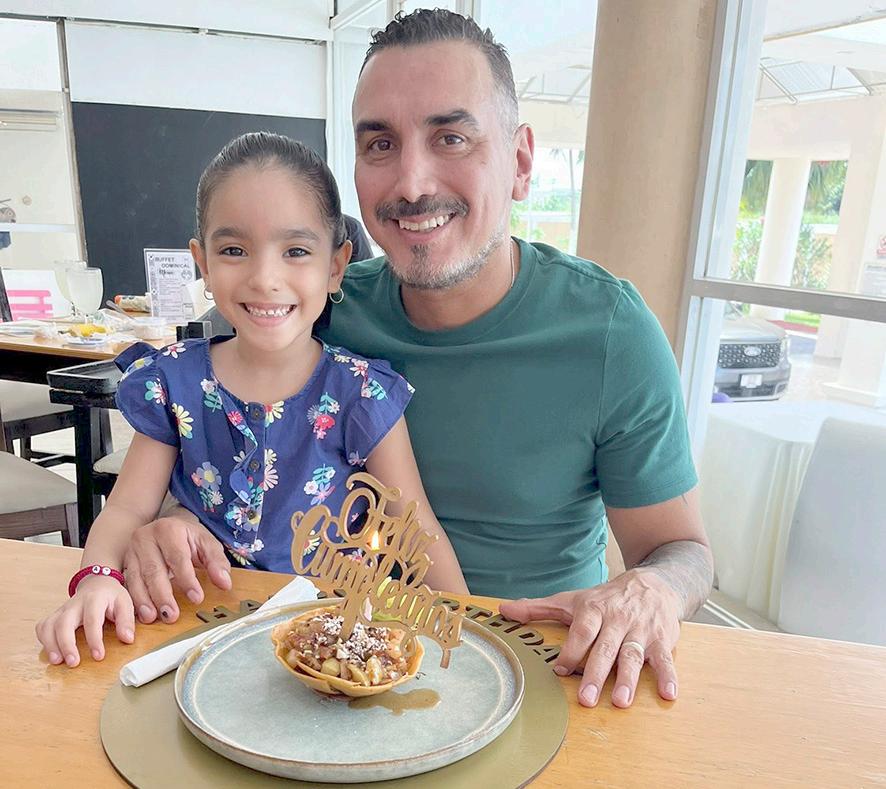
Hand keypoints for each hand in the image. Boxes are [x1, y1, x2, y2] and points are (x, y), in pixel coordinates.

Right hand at [36, 575, 133, 666]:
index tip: (99, 656)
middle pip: (63, 622)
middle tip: (73, 663)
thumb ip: (126, 621)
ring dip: (51, 645)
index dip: (94, 639)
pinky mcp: (55, 616)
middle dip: (66, 644)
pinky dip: (44, 640)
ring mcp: (62, 609)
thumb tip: (128, 639)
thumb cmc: (112, 597)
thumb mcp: (125, 603)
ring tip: (58, 661)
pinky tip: (52, 652)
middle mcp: (75, 604)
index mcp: (95, 599)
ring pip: (49, 625)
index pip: (92, 620)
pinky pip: (43, 627)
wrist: (98, 584)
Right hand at [123, 516, 230, 624]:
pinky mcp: (124, 563)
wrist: (166, 528)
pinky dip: (133, 600)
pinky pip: (127, 584)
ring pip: (136, 578)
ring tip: (153, 618)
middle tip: (172, 616)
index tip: (197, 598)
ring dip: (144, 601)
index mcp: (168, 529)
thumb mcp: (206, 544)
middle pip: (153, 570)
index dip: (187, 579)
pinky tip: (139, 614)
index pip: (178, 557)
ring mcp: (131, 551)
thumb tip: (224, 583)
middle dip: (162, 595)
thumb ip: (216, 562)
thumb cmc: (188, 538)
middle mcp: (145, 537)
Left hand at [498, 568, 681, 707]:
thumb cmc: (606, 598)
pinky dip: (668, 677)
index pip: (581, 631)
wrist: (653, 582)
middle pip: (605, 648)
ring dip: (629, 679)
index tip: (560, 669)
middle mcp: (617, 620)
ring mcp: (640, 631)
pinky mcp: (662, 640)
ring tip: (622, 701)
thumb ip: (538, 608)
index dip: (571, 650)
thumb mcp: (572, 599)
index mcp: (593, 610)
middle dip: (596, 673)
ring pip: (633, 655)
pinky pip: (665, 659)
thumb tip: (503, 610)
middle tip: (587, 700)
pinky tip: (669, 695)